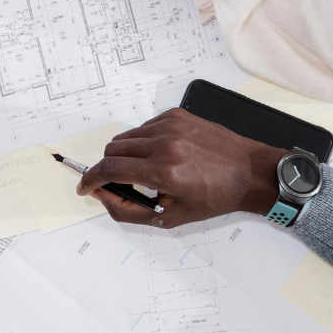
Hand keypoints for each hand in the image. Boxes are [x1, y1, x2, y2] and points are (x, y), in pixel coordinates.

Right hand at [75, 108, 285, 227]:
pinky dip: (142, 142)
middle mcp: (164, 144)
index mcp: (163, 171)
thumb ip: (128, 211)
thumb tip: (102, 196)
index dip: (91, 180)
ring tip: (143, 170)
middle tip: (120, 183)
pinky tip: (159, 155)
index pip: (110, 170)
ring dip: (125, 155)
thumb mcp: (170, 216)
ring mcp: (170, 126)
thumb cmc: (214, 197)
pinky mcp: (177, 115)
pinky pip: (144, 127)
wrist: (247, 172)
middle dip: (108, 169)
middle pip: (112, 150)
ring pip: (126, 137)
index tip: (85, 187)